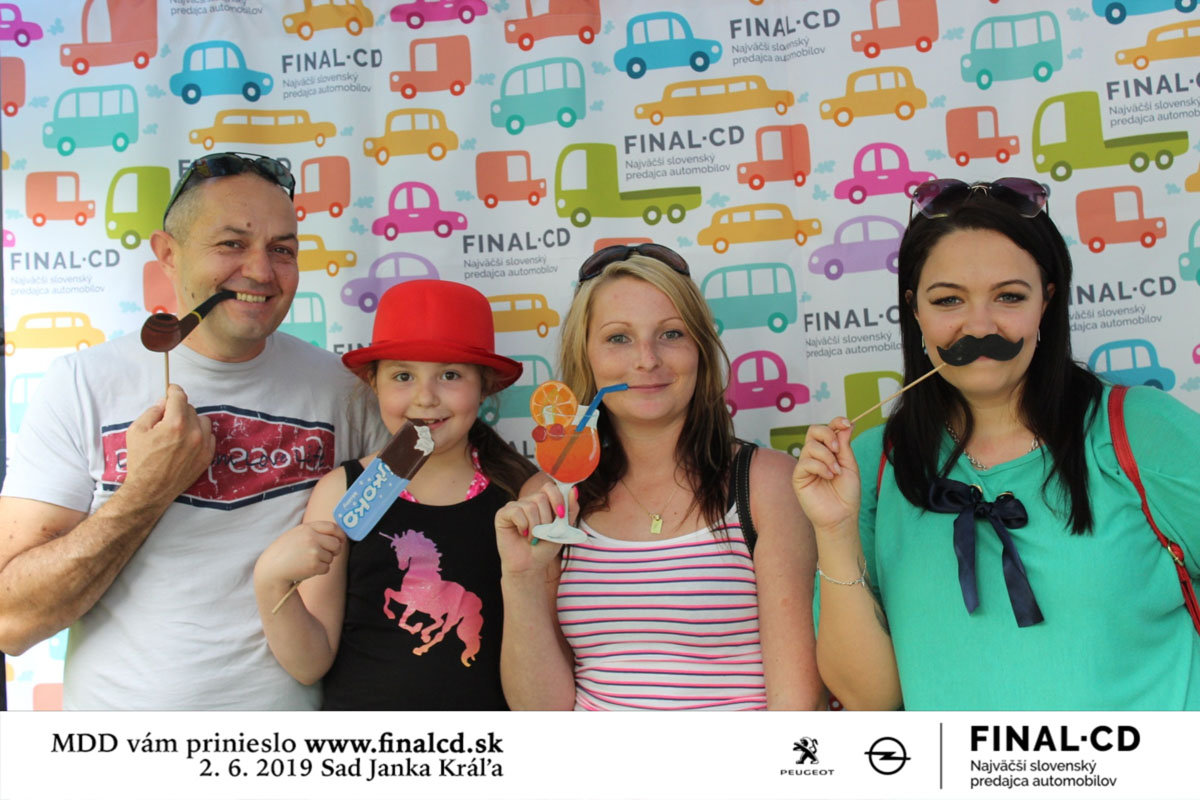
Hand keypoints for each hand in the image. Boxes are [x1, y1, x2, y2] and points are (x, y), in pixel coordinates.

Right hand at [121, 385, 215, 505]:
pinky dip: (200, 435)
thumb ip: (152, 411)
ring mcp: (203, 445)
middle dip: (178, 409)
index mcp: (175, 424)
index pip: (179, 397)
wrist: (150, 490)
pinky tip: (187, 441)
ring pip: (202, 420)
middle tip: (166, 418)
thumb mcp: (137, 430)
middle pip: (190, 408)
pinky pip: (209, 436)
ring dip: (191, 421)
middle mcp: (193, 433)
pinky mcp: (208, 457)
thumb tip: (164, 402)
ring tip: (178, 431)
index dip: (174, 390)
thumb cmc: (140, 460)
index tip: (171, 390)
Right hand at [256, 521, 345, 588]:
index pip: (333, 527)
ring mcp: (313, 551)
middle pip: (336, 543)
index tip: (340, 540)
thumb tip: (337, 535)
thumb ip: (314, 532)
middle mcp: (312, 537)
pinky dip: (320, 570)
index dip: (340, 535)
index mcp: (307, 528)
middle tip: (325, 555)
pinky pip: (327, 568)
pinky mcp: (314, 565)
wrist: (271, 569)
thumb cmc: (284, 552)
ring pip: (331, 557)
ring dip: (324, 561)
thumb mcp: (296, 534)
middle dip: (334, 550)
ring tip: (308, 562)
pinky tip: (307, 569)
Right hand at [495, 482, 569, 574]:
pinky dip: (523, 525)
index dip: (557, 498)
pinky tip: (523, 534)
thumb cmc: (545, 547)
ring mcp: (515, 506)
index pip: (550, 487)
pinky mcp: (503, 514)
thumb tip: (573, 490)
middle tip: (544, 533)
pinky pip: (516, 512)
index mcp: (543, 502)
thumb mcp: (563, 529)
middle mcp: (528, 501)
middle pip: (541, 497)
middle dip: (546, 519)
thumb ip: (570, 510)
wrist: (531, 566)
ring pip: (529, 506)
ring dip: (535, 526)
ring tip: (533, 537)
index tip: (561, 515)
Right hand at [792, 417, 861, 532]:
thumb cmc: (847, 494)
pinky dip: (820, 467)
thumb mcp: (850, 465)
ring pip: (811, 446)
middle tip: (838, 449)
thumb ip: (845, 445)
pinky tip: (829, 477)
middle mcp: (816, 455)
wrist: (842, 516)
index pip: (828, 429)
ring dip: (827, 457)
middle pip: (814, 430)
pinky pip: (806, 462)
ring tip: (836, 472)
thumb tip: (847, 425)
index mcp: (829, 451)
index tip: (848, 424)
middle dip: (827, 434)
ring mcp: (806, 465)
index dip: (836, 422)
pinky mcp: (798, 476)